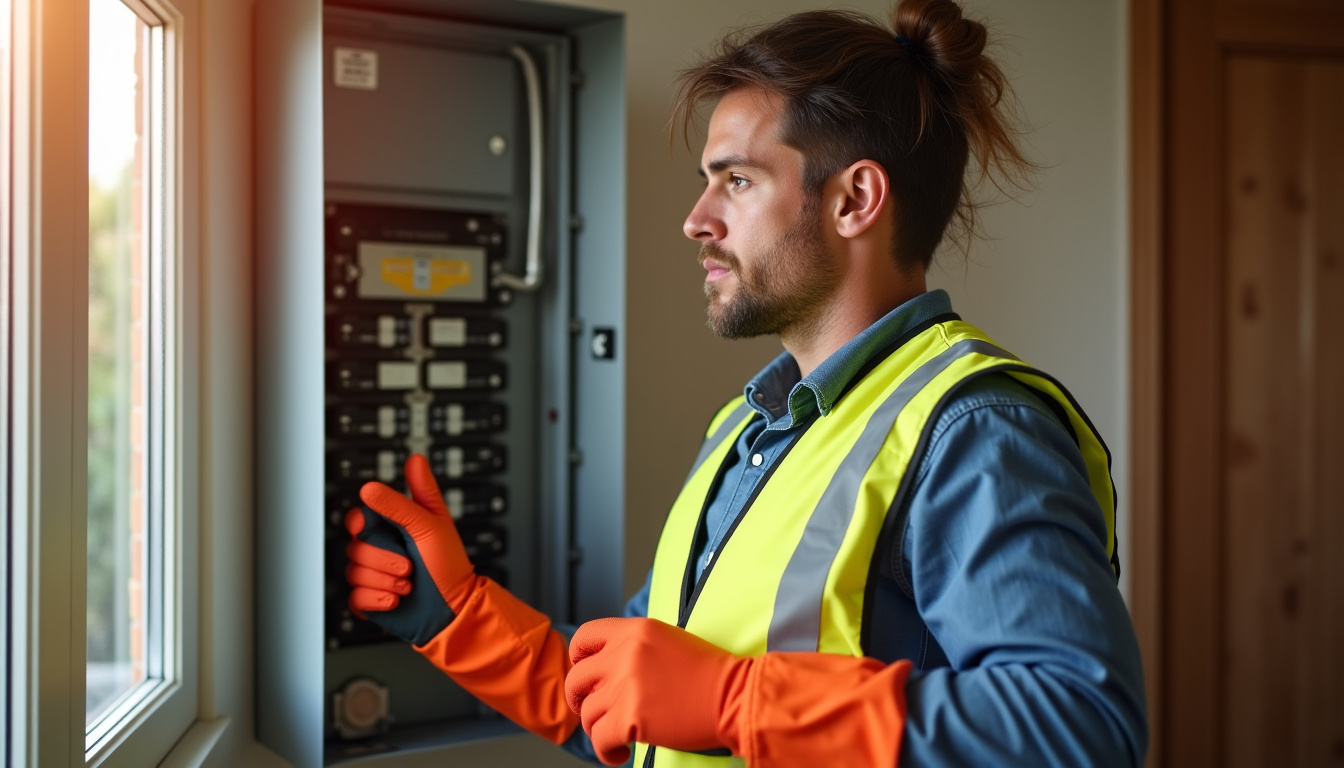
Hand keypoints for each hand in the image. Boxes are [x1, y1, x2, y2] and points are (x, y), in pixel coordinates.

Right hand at [344, 454, 475, 644]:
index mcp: (393, 526)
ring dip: (385, 580)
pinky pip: (355, 598)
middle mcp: (381, 548)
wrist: (456, 606)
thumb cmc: (449, 563)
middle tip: (409, 564)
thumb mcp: (430, 525)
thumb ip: (401, 502)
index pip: (359, 517)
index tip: (365, 526)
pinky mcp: (370, 599)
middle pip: (355, 547)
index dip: (358, 522)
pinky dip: (376, 599)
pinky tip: (396, 598)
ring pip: (354, 573)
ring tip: (408, 583)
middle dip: (384, 559)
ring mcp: (374, 574)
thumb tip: (373, 483)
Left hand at [564, 618, 749, 765]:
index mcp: (635, 630)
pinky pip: (599, 740)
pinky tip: (621, 753)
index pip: (584, 637)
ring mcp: (626, 686)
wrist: (736, 696)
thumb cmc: (711, 674)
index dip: (578, 659)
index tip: (585, 674)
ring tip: (618, 736)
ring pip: (587, 713)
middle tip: (593, 710)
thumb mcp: (669, 641)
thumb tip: (608, 666)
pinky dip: (606, 752)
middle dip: (579, 699)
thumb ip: (635, 647)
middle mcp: (625, 653)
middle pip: (576, 678)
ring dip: (599, 728)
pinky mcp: (631, 718)